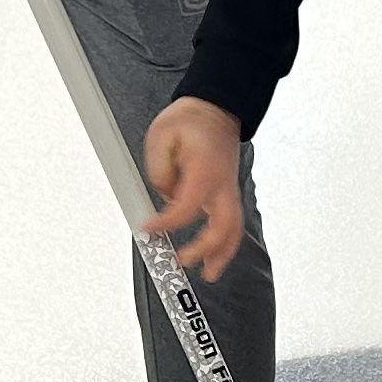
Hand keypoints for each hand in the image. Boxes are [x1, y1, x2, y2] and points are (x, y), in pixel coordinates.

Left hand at [141, 99, 246, 281]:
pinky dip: (225, 243)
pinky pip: (231, 222)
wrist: (216, 109)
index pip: (186, 207)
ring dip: (223, 254)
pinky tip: (213, 256)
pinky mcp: (226, 192)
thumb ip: (158, 170)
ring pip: (234, 229)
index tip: (148, 228)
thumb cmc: (190, 120)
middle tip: (184, 262)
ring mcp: (227, 190)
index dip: (166, 222)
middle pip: (223, 227)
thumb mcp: (161, 136)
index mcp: (205, 171)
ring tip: (208, 273)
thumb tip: (162, 195)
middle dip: (206, 250)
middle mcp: (222, 185)